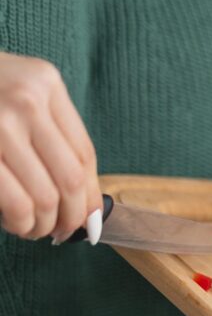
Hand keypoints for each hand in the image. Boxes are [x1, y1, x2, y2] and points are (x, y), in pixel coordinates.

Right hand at [0, 52, 102, 241]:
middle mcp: (25, 100)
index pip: (84, 153)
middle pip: (70, 178)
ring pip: (45, 196)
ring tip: (36, 230)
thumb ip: (51, 130)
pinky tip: (16, 223)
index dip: (91, 195)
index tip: (91, 219)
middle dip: (72, 217)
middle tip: (64, 232)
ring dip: (44, 225)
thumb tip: (87, 200)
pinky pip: (15, 202)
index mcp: (44, 83)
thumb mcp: (18, 91)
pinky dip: (21, 222)